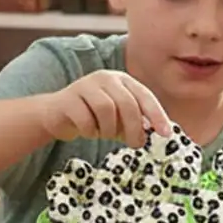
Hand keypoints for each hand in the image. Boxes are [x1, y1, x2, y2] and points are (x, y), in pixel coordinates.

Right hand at [40, 72, 171, 147]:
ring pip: (106, 109)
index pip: (145, 96)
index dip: (157, 115)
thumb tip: (157, 133)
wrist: (56, 115)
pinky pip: (86, 119)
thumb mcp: (119, 119)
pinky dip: (90, 131)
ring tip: (104, 134)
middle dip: (134, 128)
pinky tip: (88, 131)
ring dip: (109, 129)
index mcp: (122, 80)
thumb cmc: (93, 117)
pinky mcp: (68, 98)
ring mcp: (85, 85)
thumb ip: (137, 122)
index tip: (166, 134)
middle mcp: (105, 78)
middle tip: (134, 144)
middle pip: (127, 103)